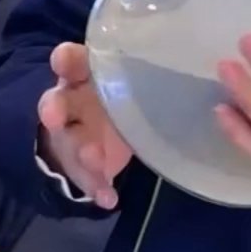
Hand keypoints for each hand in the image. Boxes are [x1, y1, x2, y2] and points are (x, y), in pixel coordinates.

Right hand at [38, 43, 131, 206]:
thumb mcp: (130, 76)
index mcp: (84, 74)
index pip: (71, 61)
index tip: (62, 59)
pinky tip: (108, 197)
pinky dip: (96, 186)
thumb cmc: (118, 92)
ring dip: (79, 150)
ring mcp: (74, 135)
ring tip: (92, 158)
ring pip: (70, 143)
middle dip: (54, 108)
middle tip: (52, 115)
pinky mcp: (81, 164)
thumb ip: (146, 70)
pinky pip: (86, 176)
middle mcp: (73, 102)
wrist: (98, 128)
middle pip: (57, 102)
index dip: (66, 60)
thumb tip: (198, 54)